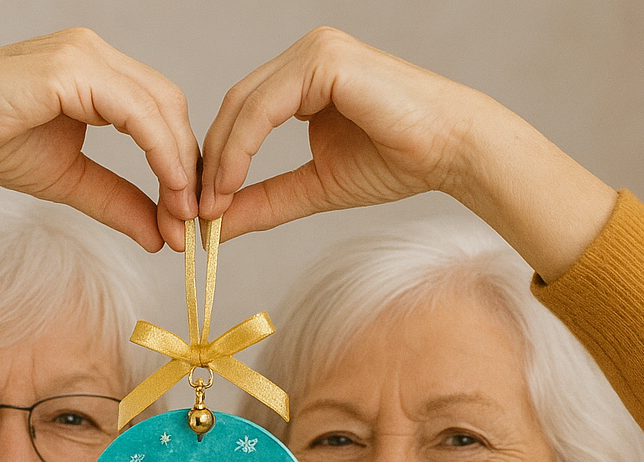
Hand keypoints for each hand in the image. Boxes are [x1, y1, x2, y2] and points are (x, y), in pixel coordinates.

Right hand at [0, 29, 198, 253]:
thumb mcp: (73, 182)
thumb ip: (119, 203)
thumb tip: (162, 237)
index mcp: (100, 73)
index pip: (162, 112)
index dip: (182, 164)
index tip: (187, 216)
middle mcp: (98, 54)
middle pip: (172, 106)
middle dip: (189, 166)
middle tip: (193, 220)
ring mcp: (87, 55)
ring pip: (162, 106)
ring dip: (180, 165)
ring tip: (182, 214)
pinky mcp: (74, 69)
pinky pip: (138, 112)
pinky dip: (160, 152)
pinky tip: (168, 189)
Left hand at [200, 27, 615, 280]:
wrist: (450, 151)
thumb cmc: (396, 163)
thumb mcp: (313, 188)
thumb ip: (264, 201)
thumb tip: (216, 226)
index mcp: (301, 80)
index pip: (240, 118)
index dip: (216, 164)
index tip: (201, 213)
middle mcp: (303, 58)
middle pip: (233, 109)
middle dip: (208, 164)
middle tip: (193, 215)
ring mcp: (313, 53)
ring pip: (242, 106)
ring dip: (218, 160)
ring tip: (208, 208)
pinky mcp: (323, 60)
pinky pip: (263, 106)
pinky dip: (240, 148)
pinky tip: (228, 185)